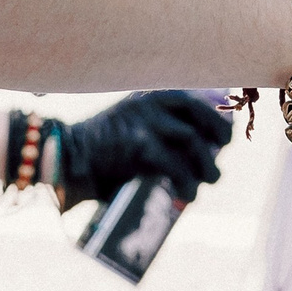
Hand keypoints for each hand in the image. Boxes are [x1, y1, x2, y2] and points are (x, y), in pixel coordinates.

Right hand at [53, 92, 231, 207]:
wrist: (67, 157)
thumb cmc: (102, 148)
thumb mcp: (132, 126)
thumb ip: (160, 130)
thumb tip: (199, 151)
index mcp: (147, 95)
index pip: (192, 97)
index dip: (214, 114)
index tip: (224, 135)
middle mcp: (148, 102)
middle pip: (197, 110)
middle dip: (218, 131)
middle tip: (221, 153)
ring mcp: (145, 123)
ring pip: (192, 140)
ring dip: (206, 165)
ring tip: (209, 181)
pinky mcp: (140, 147)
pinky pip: (177, 166)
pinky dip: (188, 183)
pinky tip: (187, 194)